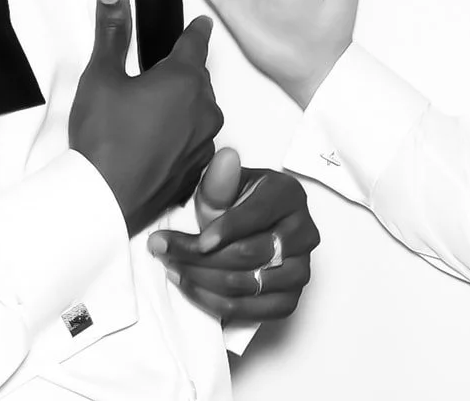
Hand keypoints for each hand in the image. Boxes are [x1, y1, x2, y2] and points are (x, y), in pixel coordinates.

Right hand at [70, 0, 223, 234]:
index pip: (196, 44)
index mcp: (184, 80)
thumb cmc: (102, 135)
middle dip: (183, 72)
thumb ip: (112, 28)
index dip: (196, 31)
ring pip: (200, 111)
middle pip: (198, 79)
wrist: (103, 198)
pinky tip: (158, 142)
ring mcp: (205, 142)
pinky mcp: (198, 170)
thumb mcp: (102, 75)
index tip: (202, 23)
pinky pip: (196, 142)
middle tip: (158, 74)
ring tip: (154, 110)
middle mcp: (204, 109)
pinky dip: (182, 136)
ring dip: (184, 106)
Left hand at [148, 147, 319, 321]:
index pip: (254, 218)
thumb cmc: (237, 206)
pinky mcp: (291, 298)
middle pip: (249, 254)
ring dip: (204, 282)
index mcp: (289, 196)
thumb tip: (226, 158)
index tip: (192, 241)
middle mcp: (304, 232)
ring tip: (175, 270)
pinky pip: (255, 312)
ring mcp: (301, 269)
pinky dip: (219, 304)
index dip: (221, 231)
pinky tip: (194, 290)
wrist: (249, 232)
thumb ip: (221, 179)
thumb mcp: (225, 188)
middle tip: (165, 253)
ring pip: (249, 285)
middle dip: (200, 258)